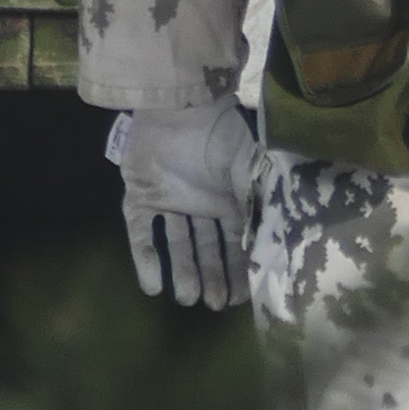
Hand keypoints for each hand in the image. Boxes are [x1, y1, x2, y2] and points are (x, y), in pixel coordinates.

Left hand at [109, 101, 256, 307]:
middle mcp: (199, 204)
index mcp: (227, 198)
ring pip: (176, 245)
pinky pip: (141, 233)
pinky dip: (146, 259)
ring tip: (188, 297)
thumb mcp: (248, 165)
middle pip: (206, 248)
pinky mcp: (139, 198)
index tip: (240, 298)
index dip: (238, 269)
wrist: (178, 105)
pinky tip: (153, 284)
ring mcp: (169, 202)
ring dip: (182, 271)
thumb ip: (256, 202)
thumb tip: (269, 244)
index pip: (235, 242)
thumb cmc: (219, 133)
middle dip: (211, 276)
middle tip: (213, 303)